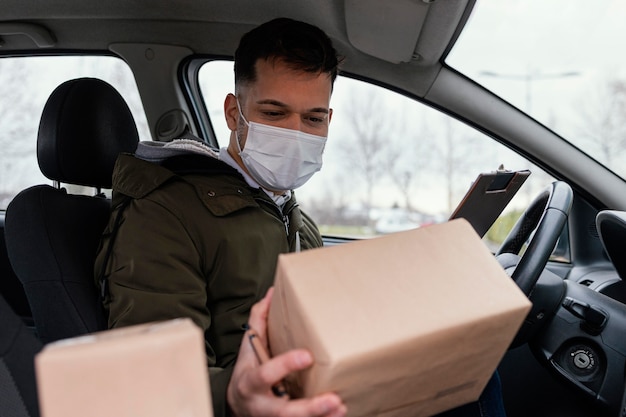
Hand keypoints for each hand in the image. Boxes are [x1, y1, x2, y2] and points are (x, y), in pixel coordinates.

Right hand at [227, 288, 346, 416]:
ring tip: (341, 407)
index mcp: (250, 381)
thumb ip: (259, 320)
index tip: (307, 356)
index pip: (266, 374)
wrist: (236, 404)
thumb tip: (272, 293)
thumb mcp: (248, 347)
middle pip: (284, 412)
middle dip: (309, 408)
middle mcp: (261, 405)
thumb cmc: (248, 370)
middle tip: (333, 399)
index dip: (285, 365)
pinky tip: (339, 413)